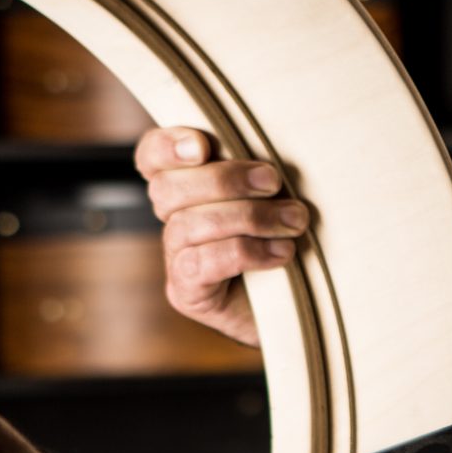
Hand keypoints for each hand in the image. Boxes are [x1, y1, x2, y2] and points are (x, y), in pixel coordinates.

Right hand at [135, 126, 307, 348]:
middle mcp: (173, 221)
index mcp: (187, 189)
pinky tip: (281, 253)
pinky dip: (247, 253)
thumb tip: (269, 156)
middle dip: (225, 179)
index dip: (166, 146)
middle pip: (168, 188)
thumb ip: (258, 172)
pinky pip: (202, 264)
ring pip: (189, 225)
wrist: (300, 307)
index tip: (202, 145)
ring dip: (248, 217)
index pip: (151, 157)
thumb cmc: (289, 239)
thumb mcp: (276, 196)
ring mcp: (176, 259)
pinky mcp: (187, 293)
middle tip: (273, 181)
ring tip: (293, 222)